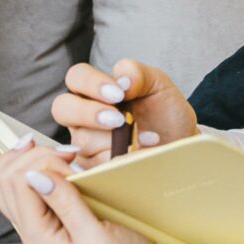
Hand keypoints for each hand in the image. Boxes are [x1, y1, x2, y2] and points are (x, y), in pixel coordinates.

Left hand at [0, 141, 157, 243]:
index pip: (18, 182)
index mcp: (38, 235)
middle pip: (6, 177)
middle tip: (69, 155)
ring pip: (8, 179)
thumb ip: (68, 206)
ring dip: (30, 158)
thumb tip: (36, 176)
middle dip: (33, 155)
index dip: (42, 161)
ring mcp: (34, 221)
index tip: (74, 161)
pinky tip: (53, 161)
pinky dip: (33, 166)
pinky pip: (22, 185)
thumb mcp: (99, 239)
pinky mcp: (45, 215)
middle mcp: (29, 228)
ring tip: (60, 154)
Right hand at [51, 58, 197, 169]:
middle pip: (62, 108)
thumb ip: (137, 73)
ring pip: (83, 141)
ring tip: (148, 139)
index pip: (76, 77)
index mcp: (93, 91)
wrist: (181, 144)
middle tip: (118, 119)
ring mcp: (85, 145)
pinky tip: (142, 155)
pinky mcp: (93, 170)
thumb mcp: (157, 85)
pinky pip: (97, 166)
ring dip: (115, 140)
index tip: (118, 94)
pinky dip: (122, 160)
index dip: (91, 83)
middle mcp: (82, 117)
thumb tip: (122, 80)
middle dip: (88, 113)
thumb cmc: (165, 113)